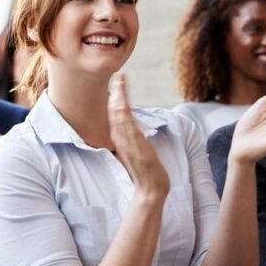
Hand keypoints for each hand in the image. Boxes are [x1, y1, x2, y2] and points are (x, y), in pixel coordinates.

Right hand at [108, 73, 169, 198]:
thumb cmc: (144, 174)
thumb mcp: (135, 153)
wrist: (150, 191)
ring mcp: (128, 143)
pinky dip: (123, 114)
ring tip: (120, 81)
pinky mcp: (135, 148)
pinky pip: (127, 128)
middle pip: (115, 111)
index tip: (118, 82)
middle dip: (116, 92)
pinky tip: (122, 102)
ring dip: (119, 97)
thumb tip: (130, 133)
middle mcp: (122, 139)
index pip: (116, 114)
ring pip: (119, 116)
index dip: (115, 97)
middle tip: (118, 75)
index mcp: (121, 139)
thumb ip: (130, 142)